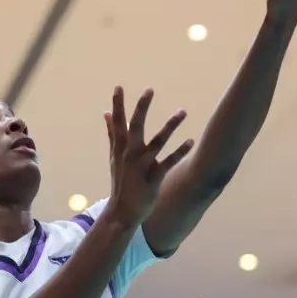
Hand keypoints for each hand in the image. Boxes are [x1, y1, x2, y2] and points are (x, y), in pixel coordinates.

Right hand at [102, 87, 191, 225]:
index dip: (118, 104)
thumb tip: (106, 113)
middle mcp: (130, 154)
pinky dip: (179, 152)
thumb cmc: (121, 181)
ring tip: (183, 111)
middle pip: (135, 127)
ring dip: (170, 126)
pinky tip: (190, 141)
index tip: (119, 86)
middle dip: (141, 108)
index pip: (118, 122)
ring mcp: (141, 166)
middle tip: (149, 89)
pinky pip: (168, 163)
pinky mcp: (153, 178)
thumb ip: (112, 133)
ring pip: (156, 142)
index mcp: (120, 148)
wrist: (122, 211)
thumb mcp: (114, 156)